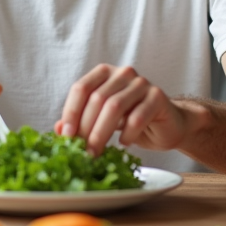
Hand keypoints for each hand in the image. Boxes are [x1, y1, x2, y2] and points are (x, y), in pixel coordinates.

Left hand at [55, 64, 189, 155]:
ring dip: (102, 133)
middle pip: (97, 99)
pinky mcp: (157, 96)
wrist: (167, 126)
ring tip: (96, 152)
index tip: (66, 136)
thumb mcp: (102, 122)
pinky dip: (127, 133)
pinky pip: (138, 116)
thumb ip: (81, 123)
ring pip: (114, 106)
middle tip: (81, 151)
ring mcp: (141, 83)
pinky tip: (124, 143)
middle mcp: (122, 73)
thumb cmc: (131, 122)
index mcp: (104, 73)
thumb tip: (58, 130)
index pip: (81, 88)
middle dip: (86, 128)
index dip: (71, 112)